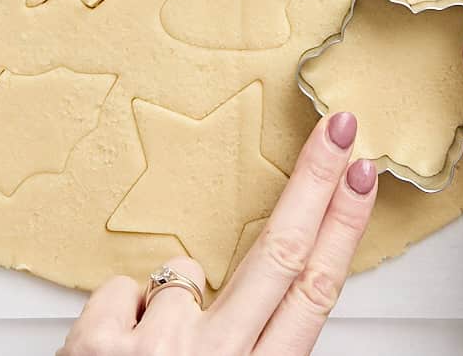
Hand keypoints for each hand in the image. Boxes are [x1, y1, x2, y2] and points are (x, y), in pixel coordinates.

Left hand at [59, 112, 376, 354]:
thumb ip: (247, 350)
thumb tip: (253, 297)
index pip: (316, 295)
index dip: (343, 230)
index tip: (362, 176)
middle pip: (279, 256)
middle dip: (313, 183)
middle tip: (338, 128)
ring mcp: (160, 351)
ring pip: (183, 277)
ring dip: (170, 308)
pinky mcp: (101, 342)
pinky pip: (121, 289)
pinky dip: (119, 314)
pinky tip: (114, 353)